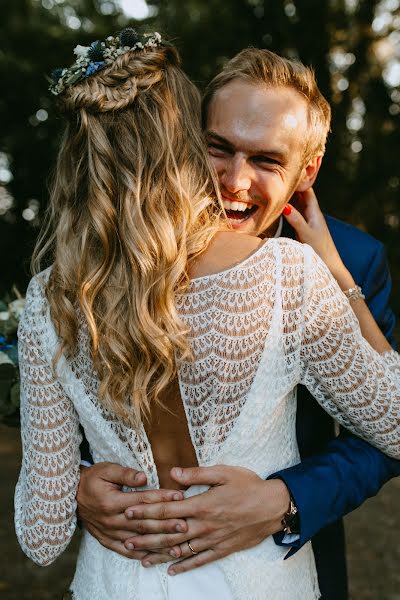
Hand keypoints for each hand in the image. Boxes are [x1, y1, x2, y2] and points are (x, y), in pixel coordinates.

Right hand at [77, 463, 186, 559]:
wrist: (71, 495)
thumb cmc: (92, 479)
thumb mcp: (106, 469)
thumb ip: (125, 474)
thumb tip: (144, 477)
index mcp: (111, 502)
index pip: (142, 500)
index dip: (162, 498)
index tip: (179, 496)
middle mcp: (111, 520)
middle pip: (143, 524)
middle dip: (166, 525)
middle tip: (185, 524)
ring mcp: (109, 533)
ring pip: (138, 540)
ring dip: (158, 543)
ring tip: (177, 545)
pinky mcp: (106, 541)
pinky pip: (125, 551)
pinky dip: (141, 555)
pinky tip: (156, 558)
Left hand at [122, 465, 290, 574]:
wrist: (274, 506)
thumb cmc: (249, 485)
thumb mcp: (223, 472)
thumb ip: (196, 473)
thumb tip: (173, 472)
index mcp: (202, 504)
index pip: (167, 510)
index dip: (146, 511)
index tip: (129, 512)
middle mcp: (204, 525)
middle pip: (169, 533)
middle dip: (145, 536)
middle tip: (125, 538)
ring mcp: (213, 539)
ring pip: (181, 549)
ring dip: (159, 554)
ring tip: (140, 557)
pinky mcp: (222, 549)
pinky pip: (200, 560)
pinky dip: (184, 566)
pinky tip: (171, 570)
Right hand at [284, 189, 353, 288]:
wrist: (329, 266)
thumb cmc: (320, 250)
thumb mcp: (306, 233)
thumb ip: (296, 220)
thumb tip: (285, 205)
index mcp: (314, 212)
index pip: (307, 191)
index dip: (299, 181)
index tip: (288, 172)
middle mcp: (312, 215)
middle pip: (301, 197)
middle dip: (292, 188)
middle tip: (278, 179)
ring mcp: (308, 223)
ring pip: (297, 206)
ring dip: (289, 199)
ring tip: (276, 191)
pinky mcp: (304, 230)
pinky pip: (295, 215)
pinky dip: (288, 210)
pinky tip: (280, 210)